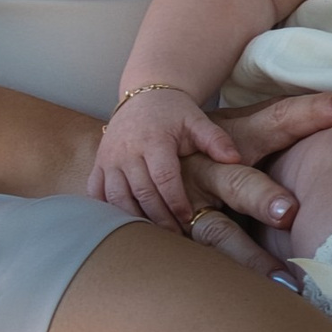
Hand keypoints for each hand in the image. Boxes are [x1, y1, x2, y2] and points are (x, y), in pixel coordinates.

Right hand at [92, 85, 240, 224]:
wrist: (145, 95)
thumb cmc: (174, 112)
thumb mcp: (196, 120)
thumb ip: (216, 140)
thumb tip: (235, 159)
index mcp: (153, 140)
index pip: (164, 178)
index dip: (176, 201)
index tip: (188, 217)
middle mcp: (127, 151)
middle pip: (141, 192)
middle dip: (159, 217)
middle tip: (174, 235)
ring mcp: (109, 158)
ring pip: (116, 197)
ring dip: (133, 218)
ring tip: (152, 235)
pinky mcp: (98, 163)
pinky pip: (96, 192)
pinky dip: (106, 210)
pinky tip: (123, 224)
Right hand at [96, 88, 331, 262]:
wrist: (140, 160)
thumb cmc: (217, 149)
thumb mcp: (250, 132)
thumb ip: (300, 120)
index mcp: (236, 138)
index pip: (283, 118)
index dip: (316, 110)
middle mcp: (209, 169)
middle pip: (239, 181)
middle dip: (262, 196)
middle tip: (290, 212)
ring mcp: (186, 207)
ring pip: (216, 232)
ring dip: (248, 257)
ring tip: (284, 283)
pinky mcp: (170, 239)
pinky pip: (196, 264)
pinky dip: (221, 285)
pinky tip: (244, 309)